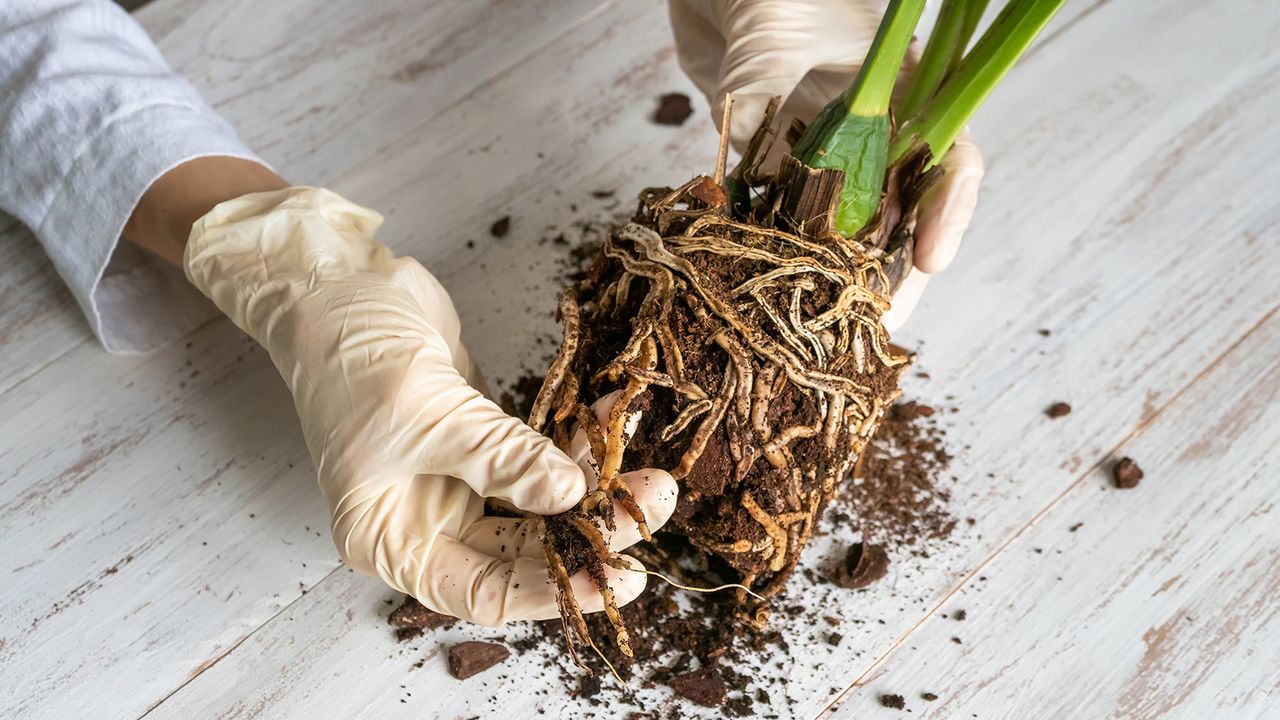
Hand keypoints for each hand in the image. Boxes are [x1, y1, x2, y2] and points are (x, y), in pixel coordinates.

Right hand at [184, 187, 676, 624]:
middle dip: (590, 532)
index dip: (556, 590)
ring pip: (539, 503)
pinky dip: (576, 440)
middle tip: (652, 505)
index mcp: (392, 539)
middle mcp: (424, 520)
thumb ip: (500, 458)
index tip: (621, 576)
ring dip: (594, 485)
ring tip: (651, 469)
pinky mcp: (479, 437)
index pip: (486, 593)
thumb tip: (570, 495)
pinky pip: (538, 453)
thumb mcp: (426, 414)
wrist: (334, 284)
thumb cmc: (351, 356)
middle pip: (524, 550)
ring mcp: (454, 479)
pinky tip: (615, 417)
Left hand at [668, 0, 983, 329]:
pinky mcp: (772, 162)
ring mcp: (822, 149)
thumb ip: (765, 80)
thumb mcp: (774, 24)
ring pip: (846, 229)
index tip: (930, 258)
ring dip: (842, 277)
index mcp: (903, 88)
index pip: (947, 156)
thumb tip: (746, 140)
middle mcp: (871, 129)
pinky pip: (783, 220)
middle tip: (881, 325)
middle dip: (894, 271)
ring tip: (838, 330)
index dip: (946, 211)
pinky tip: (775, 293)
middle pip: (901, 212)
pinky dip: (780, 255)